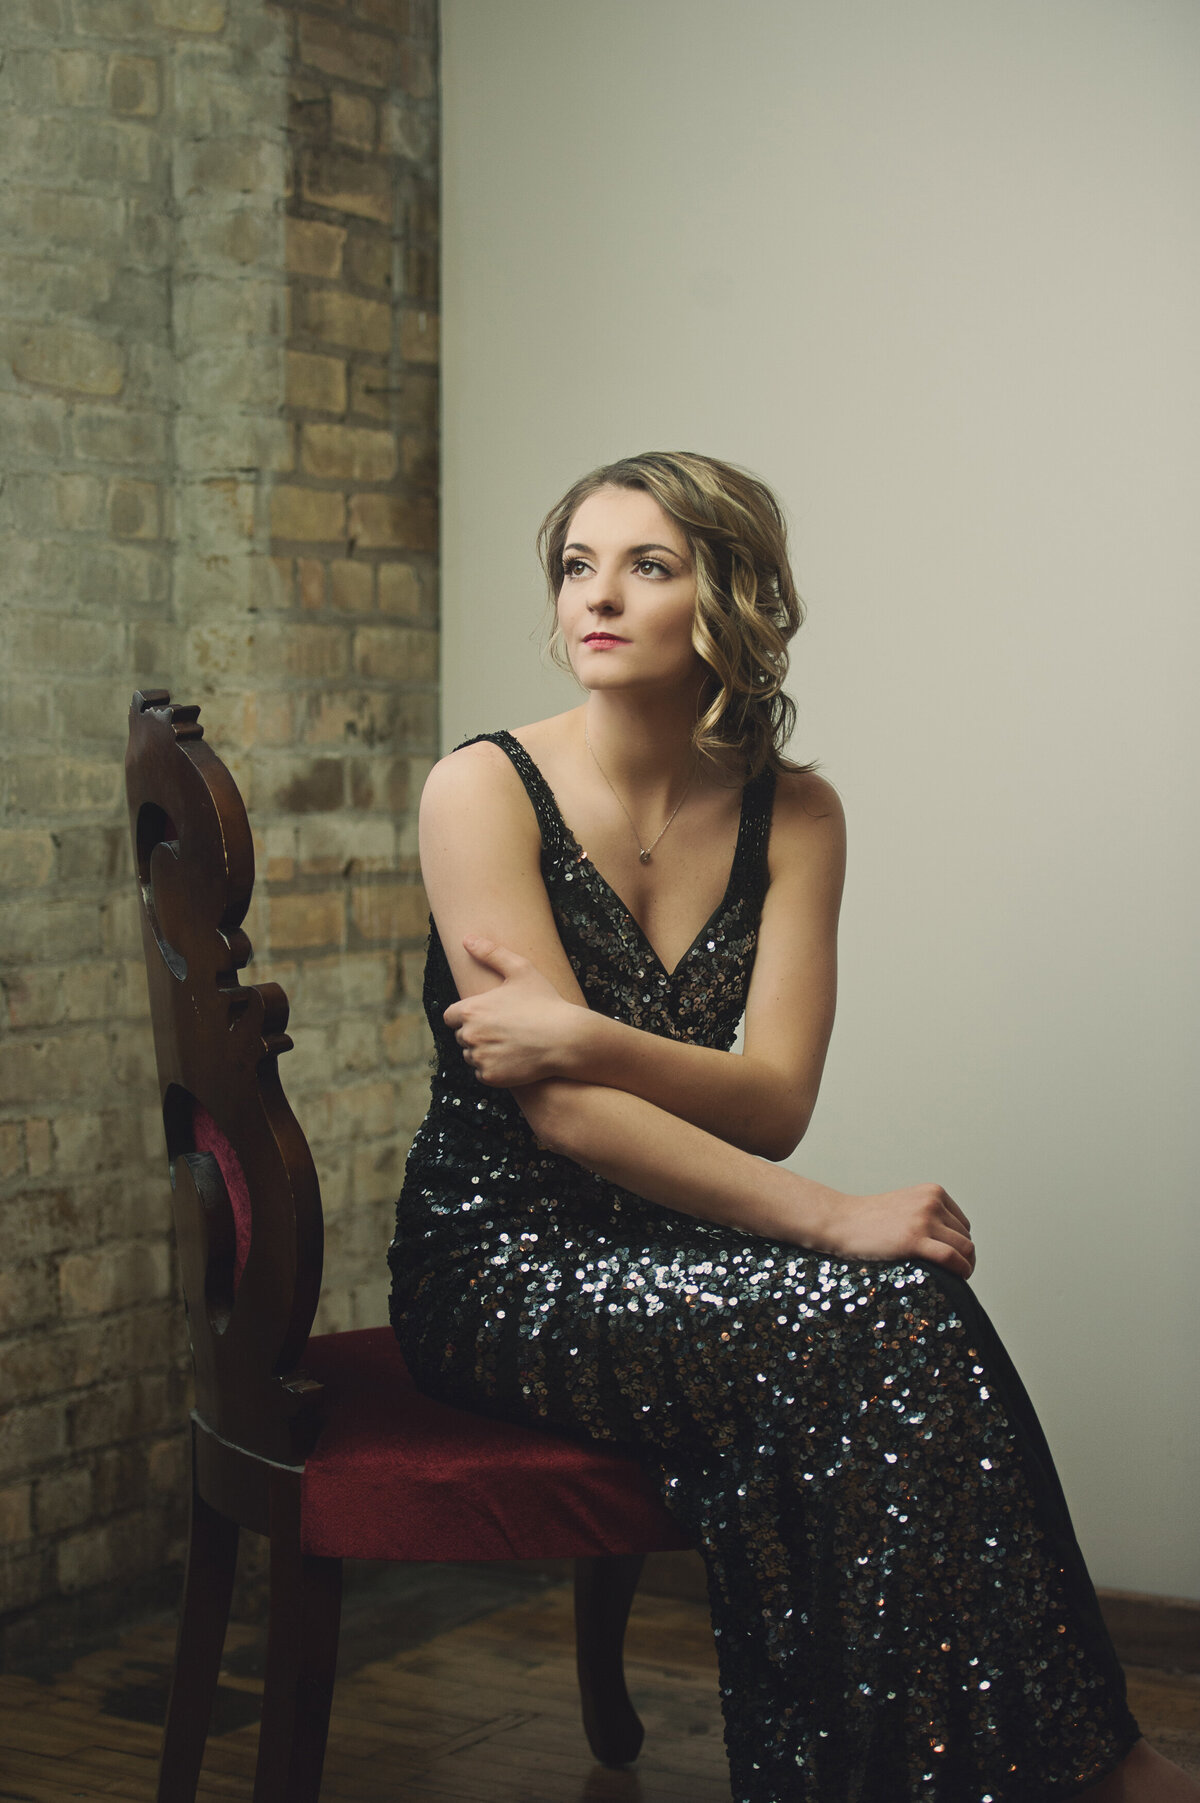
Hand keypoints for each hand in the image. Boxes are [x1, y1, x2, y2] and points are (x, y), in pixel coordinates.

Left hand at [443, 936, 582, 1086]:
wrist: (566, 1038)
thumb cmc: (545, 1001)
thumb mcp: (521, 969)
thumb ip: (491, 953)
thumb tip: (467, 939)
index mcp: (470, 1010)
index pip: (451, 1016)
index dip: (467, 1015)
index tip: (487, 1015)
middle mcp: (470, 1035)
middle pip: (462, 1037)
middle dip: (477, 1033)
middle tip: (504, 1028)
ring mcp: (479, 1058)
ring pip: (471, 1056)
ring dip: (484, 1051)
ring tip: (510, 1043)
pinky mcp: (491, 1076)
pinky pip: (483, 1073)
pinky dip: (494, 1069)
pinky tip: (513, 1058)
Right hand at [811, 1184, 975, 1280]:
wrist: (841, 1221)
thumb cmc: (868, 1219)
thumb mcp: (906, 1205)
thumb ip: (928, 1216)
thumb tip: (952, 1244)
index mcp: (932, 1192)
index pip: (963, 1224)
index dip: (960, 1245)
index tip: (952, 1260)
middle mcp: (932, 1202)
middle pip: (965, 1237)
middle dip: (963, 1258)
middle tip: (952, 1273)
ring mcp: (924, 1220)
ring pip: (964, 1248)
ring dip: (964, 1266)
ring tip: (953, 1277)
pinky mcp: (914, 1239)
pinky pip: (952, 1257)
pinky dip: (961, 1270)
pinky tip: (958, 1278)